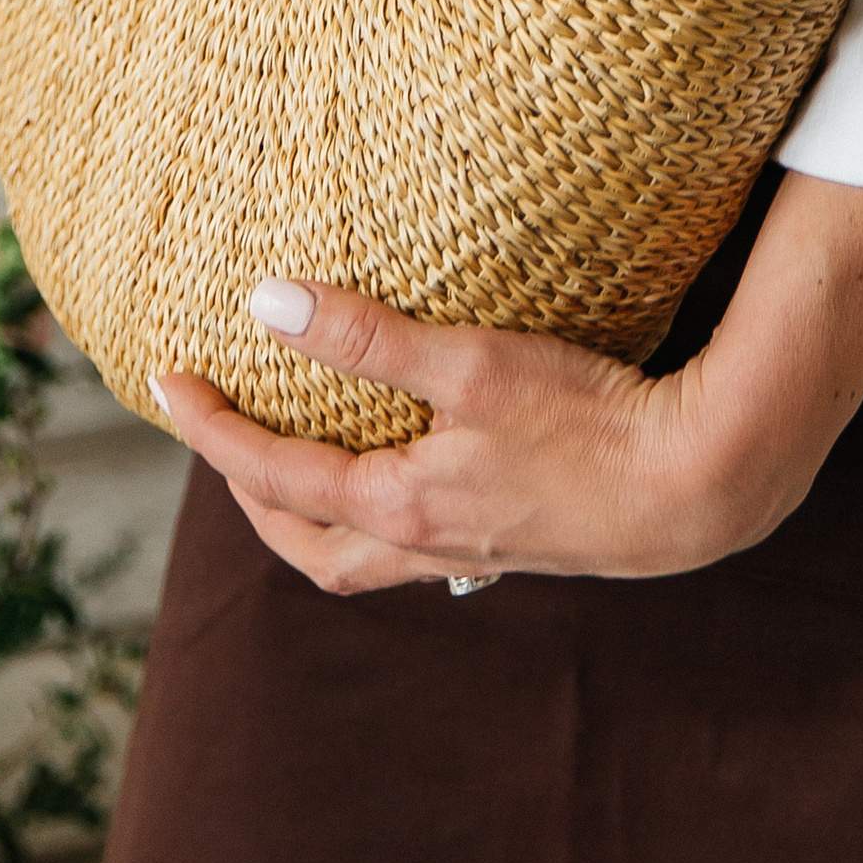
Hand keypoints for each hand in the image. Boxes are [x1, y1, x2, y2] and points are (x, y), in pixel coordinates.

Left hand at [160, 169, 862, 597]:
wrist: (696, 486)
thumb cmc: (588, 420)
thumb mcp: (470, 362)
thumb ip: (367, 335)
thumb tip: (266, 305)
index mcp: (399, 503)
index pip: (272, 473)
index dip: (211, 428)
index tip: (165, 380)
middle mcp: (426, 542)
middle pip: (307, 544)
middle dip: (252, 494)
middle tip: (221, 435)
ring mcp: (473, 552)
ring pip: (363, 557)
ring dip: (314, 517)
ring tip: (299, 467)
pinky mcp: (518, 542)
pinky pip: (422, 547)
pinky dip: (384, 521)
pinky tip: (412, 481)